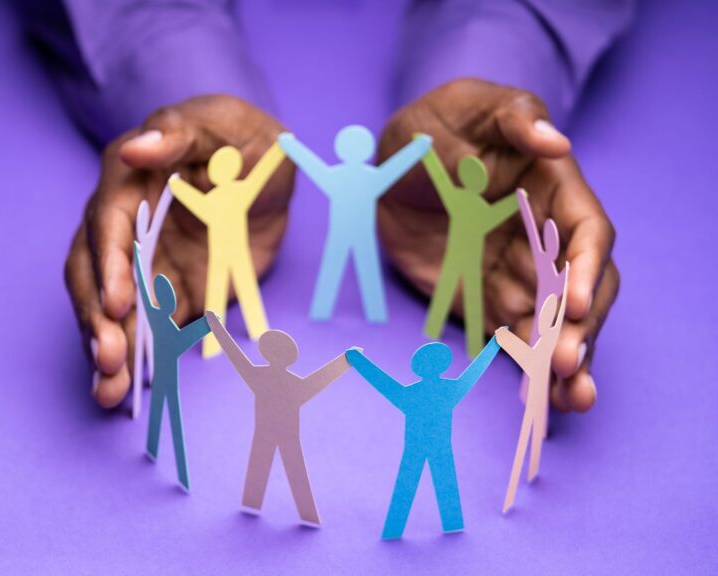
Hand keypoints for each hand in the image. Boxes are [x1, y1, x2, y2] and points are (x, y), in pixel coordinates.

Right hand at [65, 95, 294, 407]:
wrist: (270, 175)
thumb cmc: (244, 139)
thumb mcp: (224, 124)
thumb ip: (181, 132)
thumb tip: (136, 146)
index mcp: (129, 178)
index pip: (107, 223)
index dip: (108, 263)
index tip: (117, 302)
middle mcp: (123, 225)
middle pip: (93, 274)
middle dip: (97, 319)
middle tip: (110, 360)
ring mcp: (141, 265)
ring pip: (111, 311)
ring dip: (107, 349)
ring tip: (110, 392)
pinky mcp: (166, 294)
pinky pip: (146, 331)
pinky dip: (137, 361)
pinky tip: (129, 392)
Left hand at [378, 79, 618, 412]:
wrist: (386, 163)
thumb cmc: (436, 123)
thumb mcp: (466, 107)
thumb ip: (510, 121)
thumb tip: (553, 141)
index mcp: (553, 190)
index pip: (586, 234)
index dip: (587, 270)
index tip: (576, 302)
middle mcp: (542, 238)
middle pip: (580, 289)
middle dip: (581, 327)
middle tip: (568, 361)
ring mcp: (515, 274)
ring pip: (553, 324)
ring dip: (565, 360)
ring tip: (570, 397)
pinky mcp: (484, 301)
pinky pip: (512, 339)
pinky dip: (528, 369)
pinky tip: (543, 401)